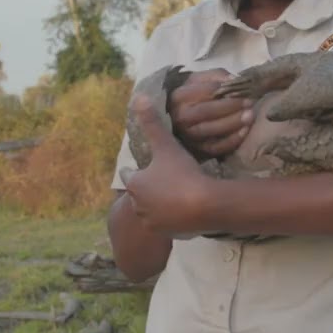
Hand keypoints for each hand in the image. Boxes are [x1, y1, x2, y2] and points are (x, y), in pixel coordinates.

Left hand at [121, 93, 217, 236]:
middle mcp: (138, 206)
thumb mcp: (166, 145)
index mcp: (135, 184)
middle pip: (139, 195)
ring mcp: (152, 223)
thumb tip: (138, 97)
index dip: (136, 170)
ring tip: (173, 195)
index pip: (128, 175)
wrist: (204, 205)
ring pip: (151, 211)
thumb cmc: (182, 173)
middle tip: (162, 179)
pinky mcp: (168, 235)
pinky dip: (171, 218)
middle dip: (147, 188)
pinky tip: (183, 211)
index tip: (145, 166)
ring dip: (158, 205)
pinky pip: (166, 224)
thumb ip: (152, 123)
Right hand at [170, 68, 254, 157]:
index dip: (227, 89)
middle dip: (230, 106)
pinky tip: (244, 131)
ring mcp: (188, 135)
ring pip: (210, 130)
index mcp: (180, 96)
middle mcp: (181, 116)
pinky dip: (231, 140)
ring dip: (232, 123)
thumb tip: (235, 79)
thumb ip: (217, 76)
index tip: (245, 89)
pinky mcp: (198, 149)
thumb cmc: (195, 95)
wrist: (181, 117)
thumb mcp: (200, 80)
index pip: (206, 91)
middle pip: (207, 111)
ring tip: (250, 116)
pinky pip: (216, 147)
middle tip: (249, 103)